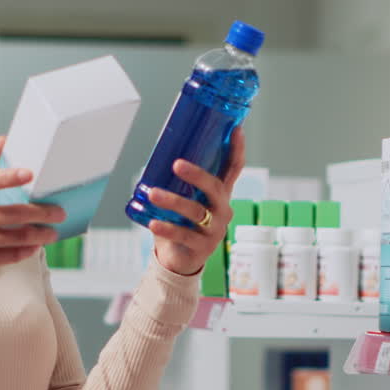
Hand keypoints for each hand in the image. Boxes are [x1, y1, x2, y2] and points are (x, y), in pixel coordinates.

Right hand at [0, 136, 65, 276]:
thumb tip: (4, 141)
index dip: (7, 177)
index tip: (29, 173)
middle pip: (9, 215)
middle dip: (40, 214)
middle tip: (58, 212)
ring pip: (13, 238)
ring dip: (39, 235)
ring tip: (52, 232)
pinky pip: (9, 256)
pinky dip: (26, 251)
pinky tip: (35, 246)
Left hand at [145, 126, 245, 275]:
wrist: (179, 260)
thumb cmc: (180, 223)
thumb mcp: (183, 199)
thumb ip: (177, 181)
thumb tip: (158, 153)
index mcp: (220, 195)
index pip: (233, 169)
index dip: (236, 150)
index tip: (236, 129)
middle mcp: (222, 210)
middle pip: (215, 188)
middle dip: (197, 174)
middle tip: (177, 164)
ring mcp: (215, 229)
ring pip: (196, 211)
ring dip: (173, 201)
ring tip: (153, 193)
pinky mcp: (203, 247)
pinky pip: (184, 234)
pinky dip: (167, 228)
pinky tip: (153, 223)